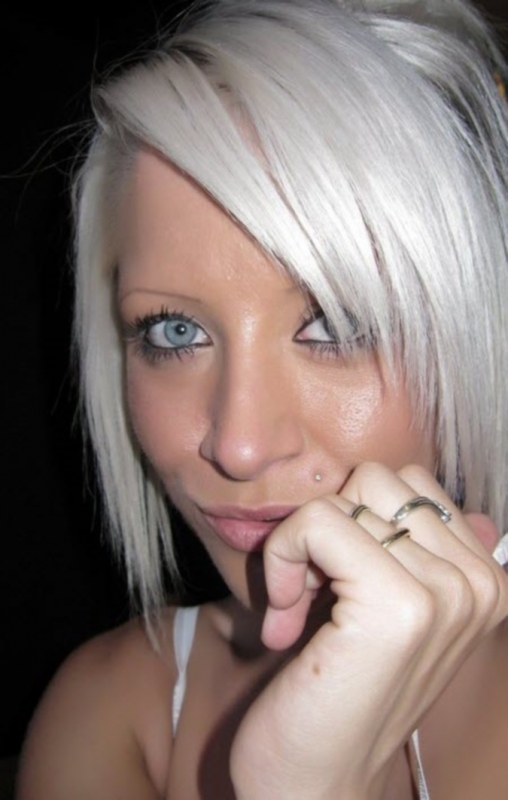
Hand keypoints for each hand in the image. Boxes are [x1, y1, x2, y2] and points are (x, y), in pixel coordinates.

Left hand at [230, 463, 507, 799]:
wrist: (317, 785)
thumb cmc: (344, 695)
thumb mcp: (396, 617)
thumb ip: (433, 562)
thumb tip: (476, 516)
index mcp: (485, 581)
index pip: (410, 485)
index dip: (356, 523)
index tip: (337, 585)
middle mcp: (479, 583)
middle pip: (378, 480)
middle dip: (332, 527)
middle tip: (315, 591)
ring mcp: (445, 594)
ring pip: (347, 497)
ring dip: (303, 546)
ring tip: (302, 607)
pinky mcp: (397, 606)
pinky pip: (318, 523)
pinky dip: (282, 558)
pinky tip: (284, 620)